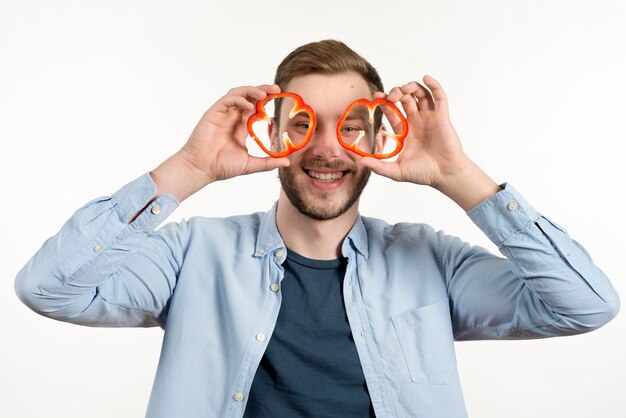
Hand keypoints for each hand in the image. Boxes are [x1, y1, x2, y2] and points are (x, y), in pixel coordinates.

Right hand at [151, 85, 289, 201]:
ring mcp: (222, 114)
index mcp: (241, 126)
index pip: (256, 107)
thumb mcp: (250, 165)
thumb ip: (268, 162)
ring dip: (251, 91)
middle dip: (263, 90)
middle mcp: (233, 117)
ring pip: (238, 94)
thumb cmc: (221, 166)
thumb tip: (287, 162)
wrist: (201, 169)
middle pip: (249, 96)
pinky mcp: (213, 113)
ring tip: (264, 93)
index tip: (281, 98)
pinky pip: (227, 100)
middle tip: (277, 89)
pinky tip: (248, 106)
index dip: (267, 100)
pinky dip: (238, 100)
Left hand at [360, 76, 499, 209]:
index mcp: (405, 131)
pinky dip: (434, 85)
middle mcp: (417, 122)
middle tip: (390, 96)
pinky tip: (426, 78)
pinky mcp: (442, 116)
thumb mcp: (396, 171)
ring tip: (404, 89)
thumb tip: (359, 162)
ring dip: (412, 87)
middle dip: (396, 93)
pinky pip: (439, 96)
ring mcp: (430, 118)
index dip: (384, 102)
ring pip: (420, 94)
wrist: (444, 175)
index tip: (376, 96)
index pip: (392, 111)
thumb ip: (378, 166)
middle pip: (405, 99)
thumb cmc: (423, 173)